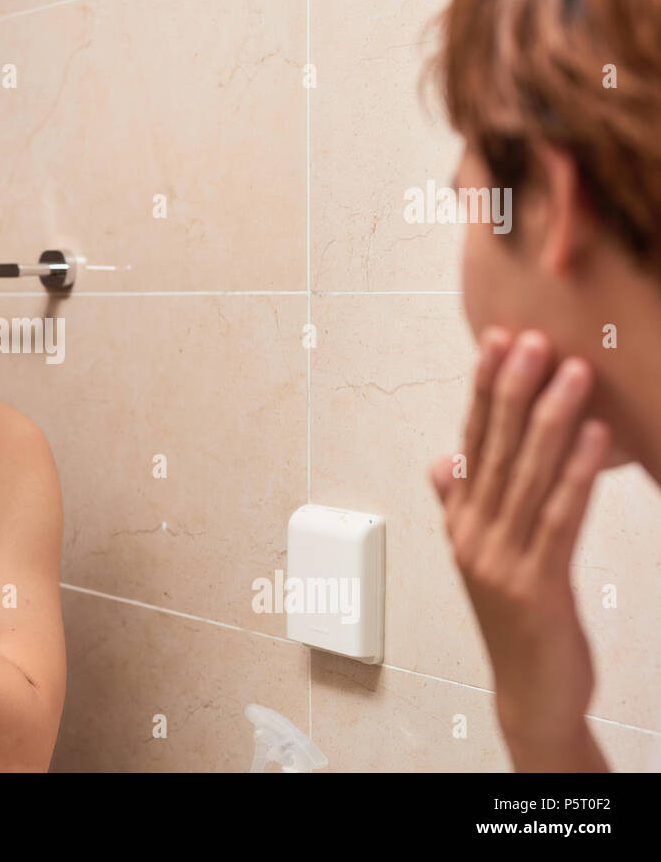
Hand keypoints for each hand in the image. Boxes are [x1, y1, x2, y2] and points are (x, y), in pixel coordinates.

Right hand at [428, 327, 611, 762]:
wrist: (532, 694)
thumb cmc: (517, 623)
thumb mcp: (484, 558)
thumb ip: (458, 505)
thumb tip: (441, 460)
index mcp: (461, 525)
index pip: (471, 445)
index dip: (482, 392)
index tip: (496, 343)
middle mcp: (473, 536)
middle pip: (493, 451)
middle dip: (512, 390)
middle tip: (530, 339)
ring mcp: (500, 560)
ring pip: (527, 476)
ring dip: (550, 419)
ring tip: (570, 371)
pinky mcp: (536, 584)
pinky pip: (560, 517)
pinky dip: (576, 473)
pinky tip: (593, 436)